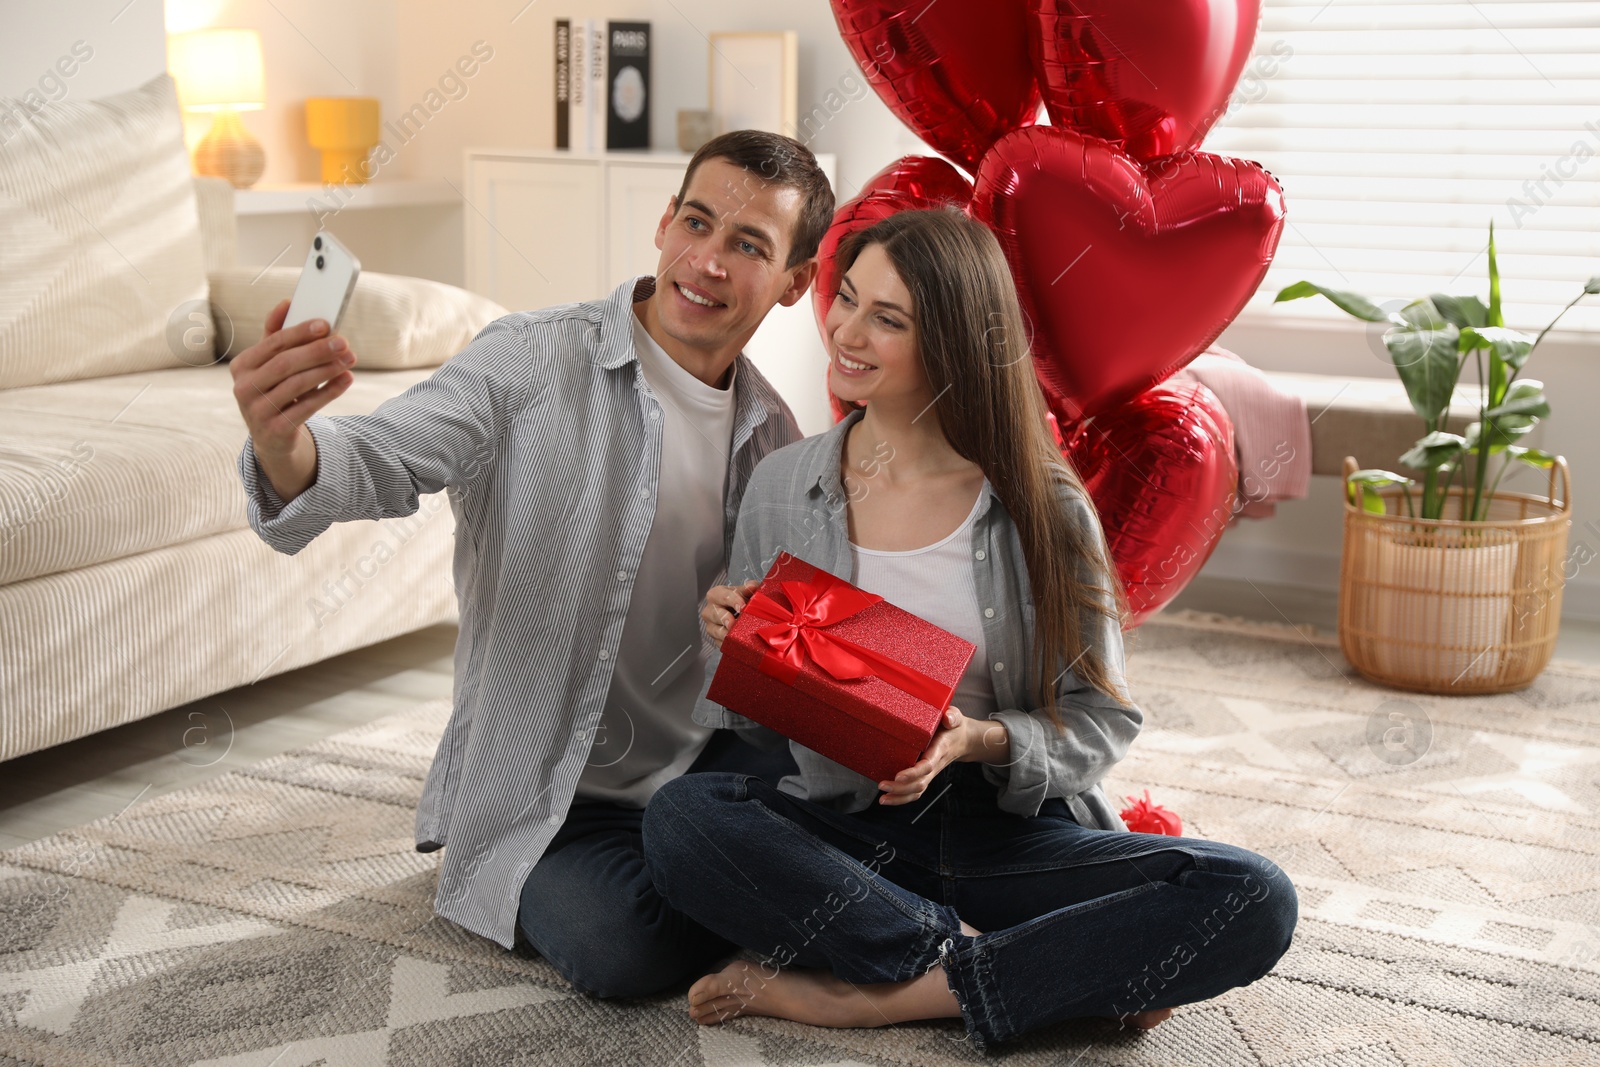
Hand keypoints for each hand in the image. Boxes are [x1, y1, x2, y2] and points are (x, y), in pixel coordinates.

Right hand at [231, 299, 356, 458]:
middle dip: (317, 351)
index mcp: (242, 365)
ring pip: (297, 385)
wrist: (272, 437)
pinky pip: (307, 407)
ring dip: (327, 370)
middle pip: (286, 363)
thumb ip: (277, 335)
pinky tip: (346, 379)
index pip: (273, 343)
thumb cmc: (274, 390)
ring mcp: (257, 411)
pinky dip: (329, 392)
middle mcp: (244, 387)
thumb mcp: (271, 365)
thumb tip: (286, 302)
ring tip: (349, 359)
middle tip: (343, 342)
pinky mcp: (276, 430)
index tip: (326, 324)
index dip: (300, 332)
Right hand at [701, 579, 760, 648]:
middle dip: (725, 618)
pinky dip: (727, 644)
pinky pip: (719, 643)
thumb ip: (749, 588)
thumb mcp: (745, 592)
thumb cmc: (740, 600)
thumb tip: (752, 587)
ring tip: (733, 635)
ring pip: (714, 630)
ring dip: (724, 633)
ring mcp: (711, 625)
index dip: (733, 600)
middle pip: (715, 614)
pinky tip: (735, 644)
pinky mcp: (715, 639)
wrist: (739, 614)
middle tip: (734, 623)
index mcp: (717, 594)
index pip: (723, 596)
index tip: (742, 606)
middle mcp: (710, 609)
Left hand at [878, 706, 972, 804]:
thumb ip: (952, 716)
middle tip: (882, 784)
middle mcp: (934, 765)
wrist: (961, 740)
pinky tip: (887, 799)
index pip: (926, 766)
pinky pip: (914, 792)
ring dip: (899, 796)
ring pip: (916, 791)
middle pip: (919, 783)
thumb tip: (948, 718)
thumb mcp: (955, 717)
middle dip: (900, 788)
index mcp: (940, 750)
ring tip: (883, 798)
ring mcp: (929, 773)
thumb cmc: (954, 728)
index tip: (898, 776)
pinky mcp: (924, 776)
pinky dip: (901, 798)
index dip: (913, 773)